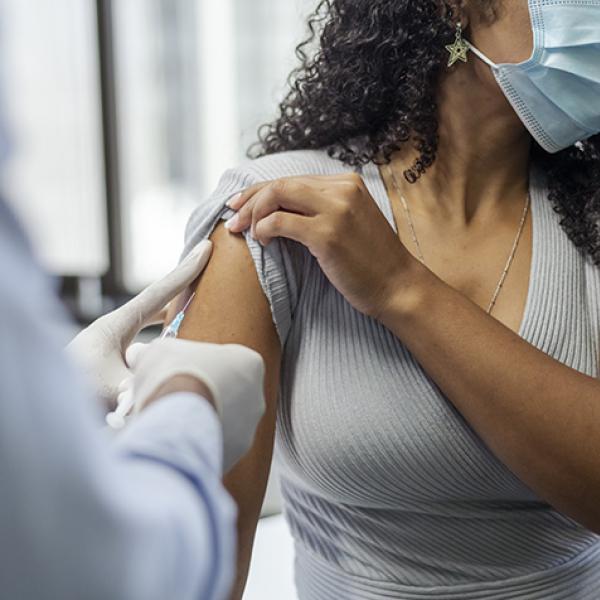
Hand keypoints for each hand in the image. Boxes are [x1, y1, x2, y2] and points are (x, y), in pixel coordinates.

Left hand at [66, 240, 212, 406]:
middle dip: (182, 284)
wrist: (44, 398)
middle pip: (158, 297)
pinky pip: (145, 337)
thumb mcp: (115, 388)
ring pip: (151, 317)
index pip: (160, 291)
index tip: (205, 247)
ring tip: (194, 307)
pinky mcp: (110, 357)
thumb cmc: (75, 392)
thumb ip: (150, 383)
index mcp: (117, 324)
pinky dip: (161, 334)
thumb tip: (174, 378)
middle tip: (204, 267)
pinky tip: (171, 344)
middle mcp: (116, 327)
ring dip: (173, 310)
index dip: (186, 270)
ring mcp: (112, 341)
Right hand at [127, 338, 265, 472]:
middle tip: (170, 394)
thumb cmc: (174, 377)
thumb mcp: (159, 350)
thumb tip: (138, 354)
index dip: (195, 363)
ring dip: (197, 418)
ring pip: (219, 420)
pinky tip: (174, 438)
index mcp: (249, 363)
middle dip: (198, 392)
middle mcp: (256, 396)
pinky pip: (212, 444)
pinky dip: (195, 442)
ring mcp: (248, 428)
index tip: (176, 369)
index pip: (224, 359)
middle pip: (224, 391)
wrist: (175, 423)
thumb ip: (154, 351)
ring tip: (167, 418)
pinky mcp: (234, 454)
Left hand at [224, 173, 415, 319]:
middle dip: (250, 200)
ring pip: (277, 196)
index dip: (260, 190)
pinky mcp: (328, 234)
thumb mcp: (349, 222)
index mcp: (347, 183)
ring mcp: (336, 210)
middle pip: (280, 183)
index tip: (240, 205)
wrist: (398, 287)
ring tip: (243, 231)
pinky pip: (281, 222)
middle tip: (233, 220)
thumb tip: (279, 210)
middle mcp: (342, 189)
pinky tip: (262, 241)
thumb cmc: (371, 261)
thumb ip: (321, 208)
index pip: (292, 179)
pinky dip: (264, 229)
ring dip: (253, 213)